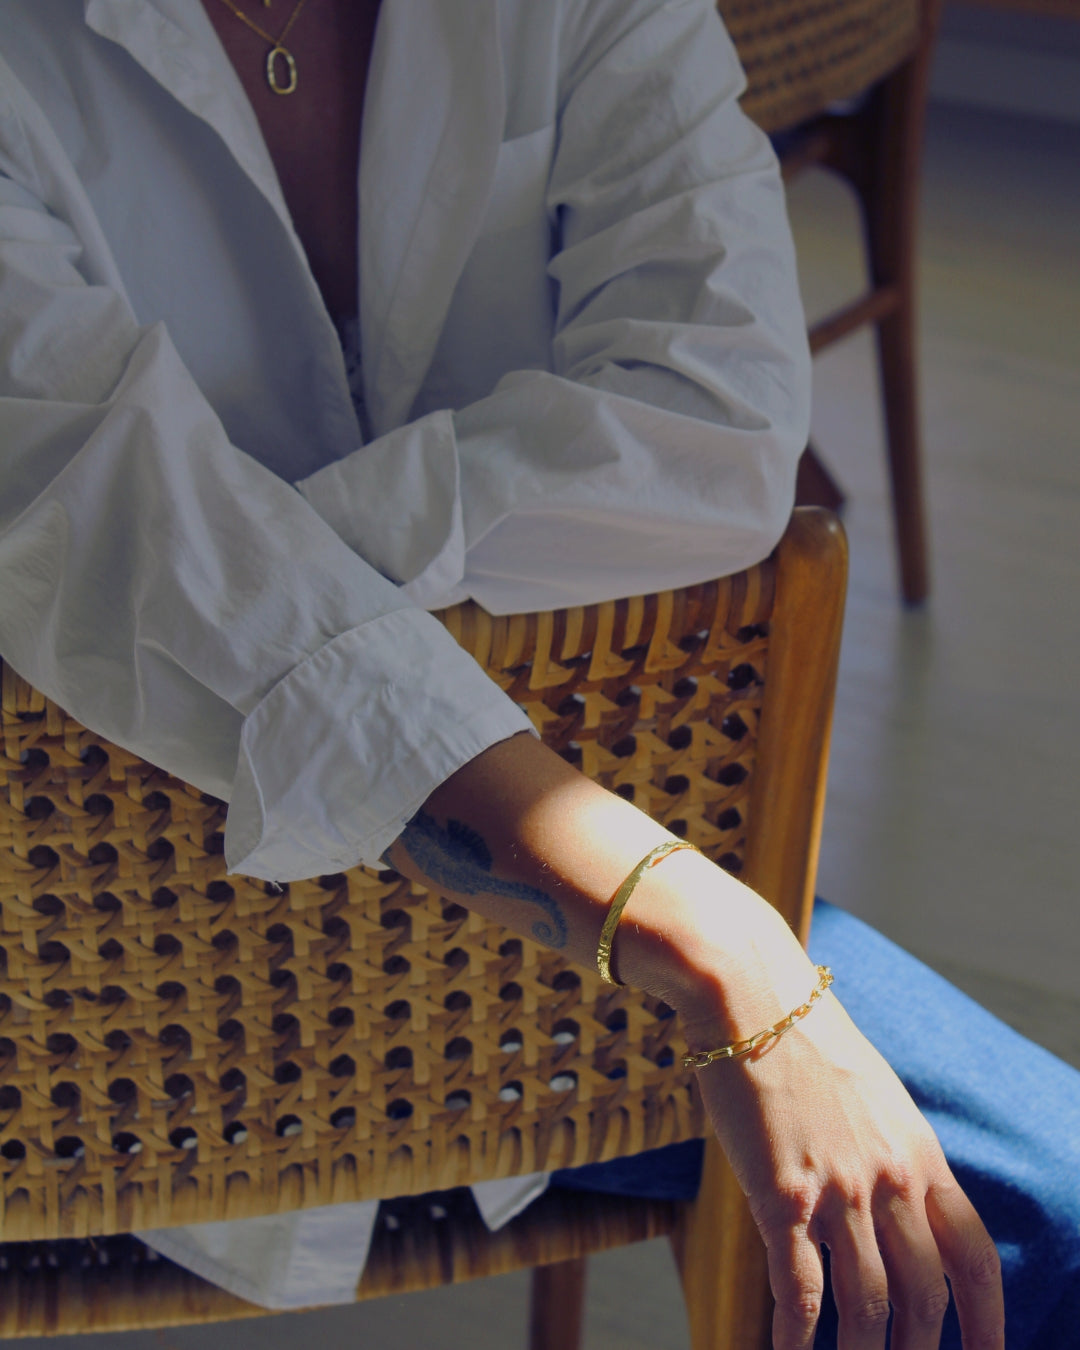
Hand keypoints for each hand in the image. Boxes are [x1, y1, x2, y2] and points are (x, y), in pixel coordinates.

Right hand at [681, 972, 1004, 1349]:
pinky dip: (797, 1336)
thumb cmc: (803, 1038)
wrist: (750, 994)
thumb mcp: (872, 1094)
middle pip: (925, 1295)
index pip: (973, 1256)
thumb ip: (889, 1151)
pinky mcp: (782, 1194)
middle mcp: (890, 1177)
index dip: (989, 1321)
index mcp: (919, 1152)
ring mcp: (839, 1189)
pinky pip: (799, 1288)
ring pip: (868, 1304)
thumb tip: (890, 1202)